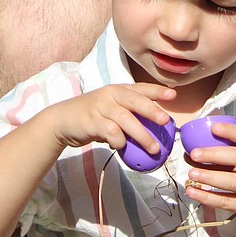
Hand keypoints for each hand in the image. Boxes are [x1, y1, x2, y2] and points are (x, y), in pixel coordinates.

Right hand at [47, 83, 174, 154]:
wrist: (63, 120)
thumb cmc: (92, 116)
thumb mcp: (111, 109)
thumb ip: (129, 115)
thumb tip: (154, 130)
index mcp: (118, 90)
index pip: (140, 88)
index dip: (157, 91)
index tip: (173, 95)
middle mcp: (110, 95)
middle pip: (135, 100)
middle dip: (152, 110)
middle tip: (165, 121)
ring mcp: (100, 107)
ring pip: (125, 119)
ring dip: (141, 135)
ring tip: (154, 148)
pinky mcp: (91, 121)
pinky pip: (110, 132)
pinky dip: (119, 141)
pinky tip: (122, 147)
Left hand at [184, 123, 235, 232]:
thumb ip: (230, 157)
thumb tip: (193, 152)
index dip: (232, 132)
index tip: (214, 128)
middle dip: (215, 154)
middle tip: (194, 154)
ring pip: (233, 181)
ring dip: (209, 177)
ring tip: (191, 174)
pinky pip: (228, 202)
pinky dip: (208, 197)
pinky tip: (194, 193)